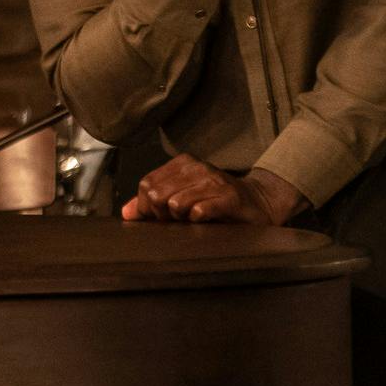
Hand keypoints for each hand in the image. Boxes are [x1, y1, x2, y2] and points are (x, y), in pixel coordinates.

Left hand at [122, 156, 301, 225]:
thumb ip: (153, 204)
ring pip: (175, 203)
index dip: (147, 206)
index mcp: (182, 164)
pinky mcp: (229, 198)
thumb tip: (127, 213)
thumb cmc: (216, 201)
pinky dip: (197, 220)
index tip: (160, 216)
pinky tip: (205, 221)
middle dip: (161, 214)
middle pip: (157, 194)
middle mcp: (197, 168)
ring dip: (180, 218)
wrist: (258, 203)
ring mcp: (214, 181)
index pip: (146, 184)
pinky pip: (199, 211)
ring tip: (192, 220)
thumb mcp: (182, 197)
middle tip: (176, 220)